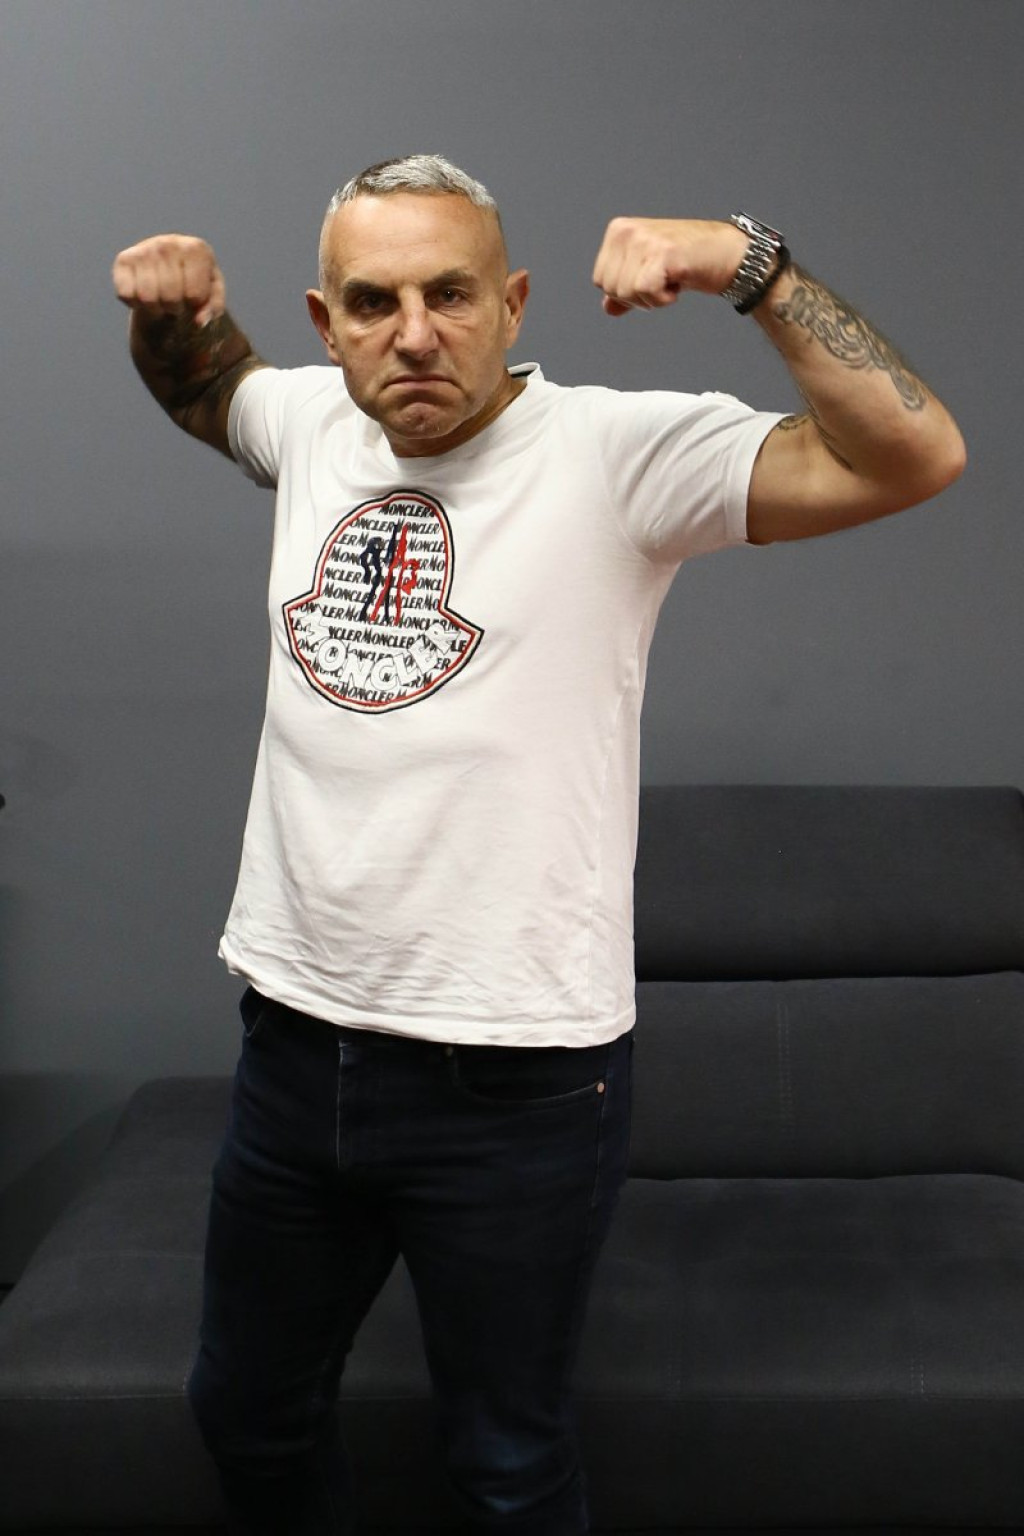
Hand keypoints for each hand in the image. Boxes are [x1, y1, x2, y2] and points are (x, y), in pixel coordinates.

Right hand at [111, 234, 225, 326]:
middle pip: (170, 298)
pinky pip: (126, 295)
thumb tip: (199, 322)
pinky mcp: (123, 260)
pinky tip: (144, 295)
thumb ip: (213, 309)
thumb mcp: (212, 295)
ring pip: (147, 298)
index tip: (194, 297)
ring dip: (156, 309)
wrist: (171, 267)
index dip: (195, 305)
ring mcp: (143, 249)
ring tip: (162, 301)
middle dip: (175, 308)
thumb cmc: (196, 283)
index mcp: (195, 249)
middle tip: (176, 302)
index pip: (195, 295)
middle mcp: (167, 244)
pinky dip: (136, 304)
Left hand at [592, 217, 746, 315]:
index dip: (626, 291)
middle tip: (663, 279)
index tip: (651, 277)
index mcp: (618, 231)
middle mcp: (627, 231)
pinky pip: (646, 291)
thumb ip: (626, 288)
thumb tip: (608, 308)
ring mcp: (643, 239)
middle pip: (611, 289)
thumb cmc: (689, 261)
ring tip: (671, 277)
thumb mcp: (649, 273)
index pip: (600, 280)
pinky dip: (663, 298)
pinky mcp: (662, 252)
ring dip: (653, 297)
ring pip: (627, 293)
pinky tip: (677, 282)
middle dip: (638, 296)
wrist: (725, 254)